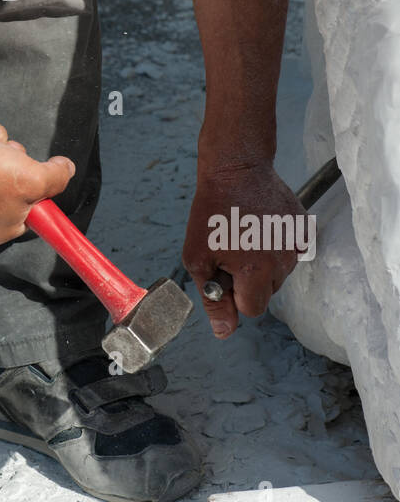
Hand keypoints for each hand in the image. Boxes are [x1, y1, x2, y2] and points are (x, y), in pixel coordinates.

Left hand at [182, 162, 305, 338]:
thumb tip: (224, 332)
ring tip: (245, 234)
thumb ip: (212, 299)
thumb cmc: (211, 212)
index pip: (252, 309)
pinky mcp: (303, 229)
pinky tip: (261, 226)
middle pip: (267, 292)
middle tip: (231, 249)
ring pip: (279, 273)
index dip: (235, 296)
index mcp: (256, 271)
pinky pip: (290, 251)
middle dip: (249, 280)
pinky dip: (276, 245)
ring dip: (263, 262)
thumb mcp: (197, 258)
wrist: (236, 169)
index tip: (224, 275)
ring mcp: (296, 244)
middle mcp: (282, 261)